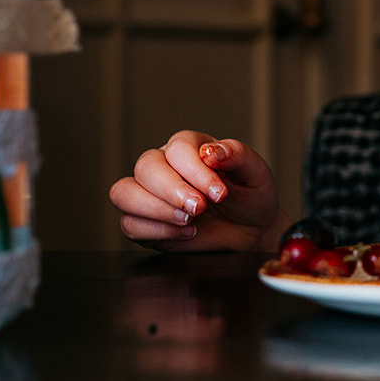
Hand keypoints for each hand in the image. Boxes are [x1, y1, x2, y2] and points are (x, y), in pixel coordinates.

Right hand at [109, 132, 288, 253]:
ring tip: (189, 220)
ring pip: (124, 193)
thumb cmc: (251, 195)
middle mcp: (163, 166)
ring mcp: (149, 194)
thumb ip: (238, 155)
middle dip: (173, 190)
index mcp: (189, 147)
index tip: (219, 193)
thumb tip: (211, 151)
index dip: (195, 171)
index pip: (177, 148)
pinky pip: (129, 224)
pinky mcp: (144, 222)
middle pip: (145, 167)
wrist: (252, 229)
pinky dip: (156, 231)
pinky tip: (186, 233)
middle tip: (201, 208)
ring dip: (155, 209)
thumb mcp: (255, 172)